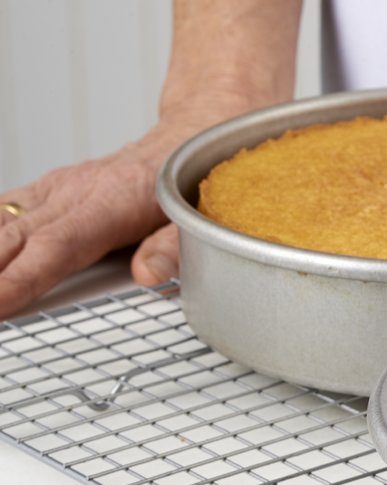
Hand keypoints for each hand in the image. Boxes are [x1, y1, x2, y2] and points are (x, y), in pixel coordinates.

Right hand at [0, 124, 186, 318]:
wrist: (190, 136)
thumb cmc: (192, 179)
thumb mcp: (198, 216)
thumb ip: (175, 248)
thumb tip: (148, 275)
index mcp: (108, 202)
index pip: (55, 248)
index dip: (21, 278)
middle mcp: (72, 192)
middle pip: (16, 238)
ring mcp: (58, 189)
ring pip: (3, 221)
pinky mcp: (52, 189)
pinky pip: (7, 207)